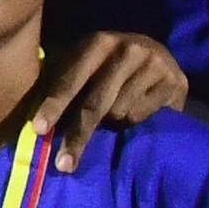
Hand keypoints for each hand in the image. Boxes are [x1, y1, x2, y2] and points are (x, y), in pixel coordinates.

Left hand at [34, 32, 188, 169]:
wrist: (160, 56)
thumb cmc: (111, 66)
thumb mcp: (86, 65)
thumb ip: (62, 82)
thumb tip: (35, 120)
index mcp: (97, 42)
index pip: (71, 79)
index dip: (54, 105)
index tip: (39, 129)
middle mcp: (126, 49)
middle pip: (95, 104)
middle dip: (77, 136)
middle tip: (63, 165)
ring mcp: (153, 63)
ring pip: (120, 113)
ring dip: (114, 122)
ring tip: (118, 110)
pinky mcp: (174, 82)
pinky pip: (142, 116)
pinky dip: (135, 119)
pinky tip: (140, 107)